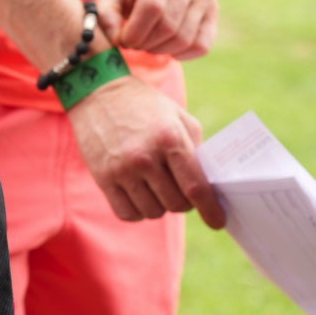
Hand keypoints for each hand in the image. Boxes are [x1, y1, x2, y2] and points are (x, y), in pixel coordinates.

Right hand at [67, 75, 224, 227]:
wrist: (98, 92)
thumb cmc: (144, 105)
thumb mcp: (178, 116)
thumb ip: (196, 149)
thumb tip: (209, 183)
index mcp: (170, 139)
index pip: (195, 187)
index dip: (210, 209)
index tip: (217, 222)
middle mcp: (145, 157)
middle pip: (176, 204)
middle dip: (184, 202)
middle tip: (181, 189)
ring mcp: (122, 170)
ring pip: (153, 212)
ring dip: (160, 205)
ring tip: (157, 188)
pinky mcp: (103, 178)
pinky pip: (127, 213)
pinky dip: (138, 211)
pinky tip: (140, 195)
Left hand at [96, 0, 217, 59]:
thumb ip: (105, 14)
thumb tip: (116, 40)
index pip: (152, 6)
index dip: (135, 31)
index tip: (124, 40)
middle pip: (168, 25)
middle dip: (146, 43)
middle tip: (134, 43)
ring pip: (184, 38)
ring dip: (161, 50)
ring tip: (147, 43)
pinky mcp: (213, 11)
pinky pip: (201, 45)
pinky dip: (181, 54)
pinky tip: (166, 46)